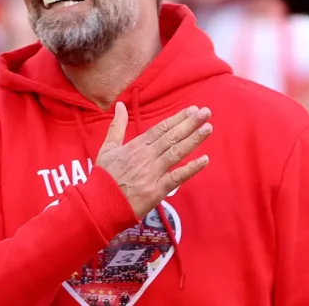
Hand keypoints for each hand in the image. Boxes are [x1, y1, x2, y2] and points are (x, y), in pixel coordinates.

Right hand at [95, 103, 212, 218]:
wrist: (100, 204)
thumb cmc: (104, 177)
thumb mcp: (107, 148)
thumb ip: (117, 126)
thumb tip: (119, 104)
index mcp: (136, 146)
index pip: (160, 128)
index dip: (177, 118)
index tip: (191, 110)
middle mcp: (146, 156)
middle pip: (171, 137)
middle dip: (190, 124)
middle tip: (206, 112)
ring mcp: (153, 173)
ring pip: (176, 153)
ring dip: (193, 140)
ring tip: (208, 128)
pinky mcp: (157, 190)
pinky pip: (177, 177)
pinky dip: (191, 169)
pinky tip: (205, 160)